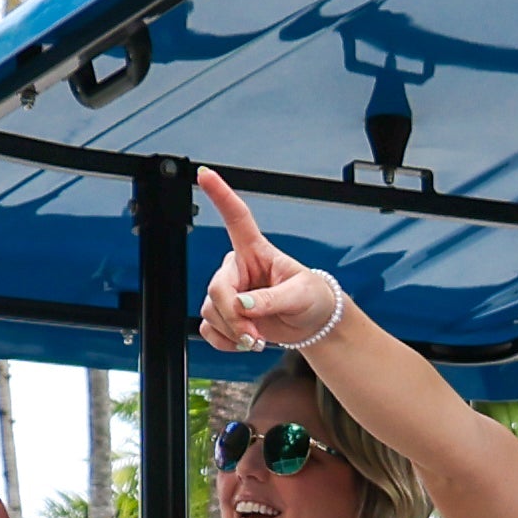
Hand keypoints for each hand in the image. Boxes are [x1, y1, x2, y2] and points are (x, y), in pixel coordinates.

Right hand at [195, 170, 344, 352]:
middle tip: (255, 335)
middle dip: (234, 317)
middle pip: (217, 289)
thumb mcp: (300, 294)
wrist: (313, 324)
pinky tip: (243, 343)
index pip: (237, 218)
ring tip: (258, 339)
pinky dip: (224, 342)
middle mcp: (238, 269)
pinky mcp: (225, 315)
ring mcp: (230, 292)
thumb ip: (273, 299)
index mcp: (256, 251)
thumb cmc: (313, 298)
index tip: (205, 174)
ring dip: (233, 332)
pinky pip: (208, 329)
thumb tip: (245, 305)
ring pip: (211, 311)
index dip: (220, 195)